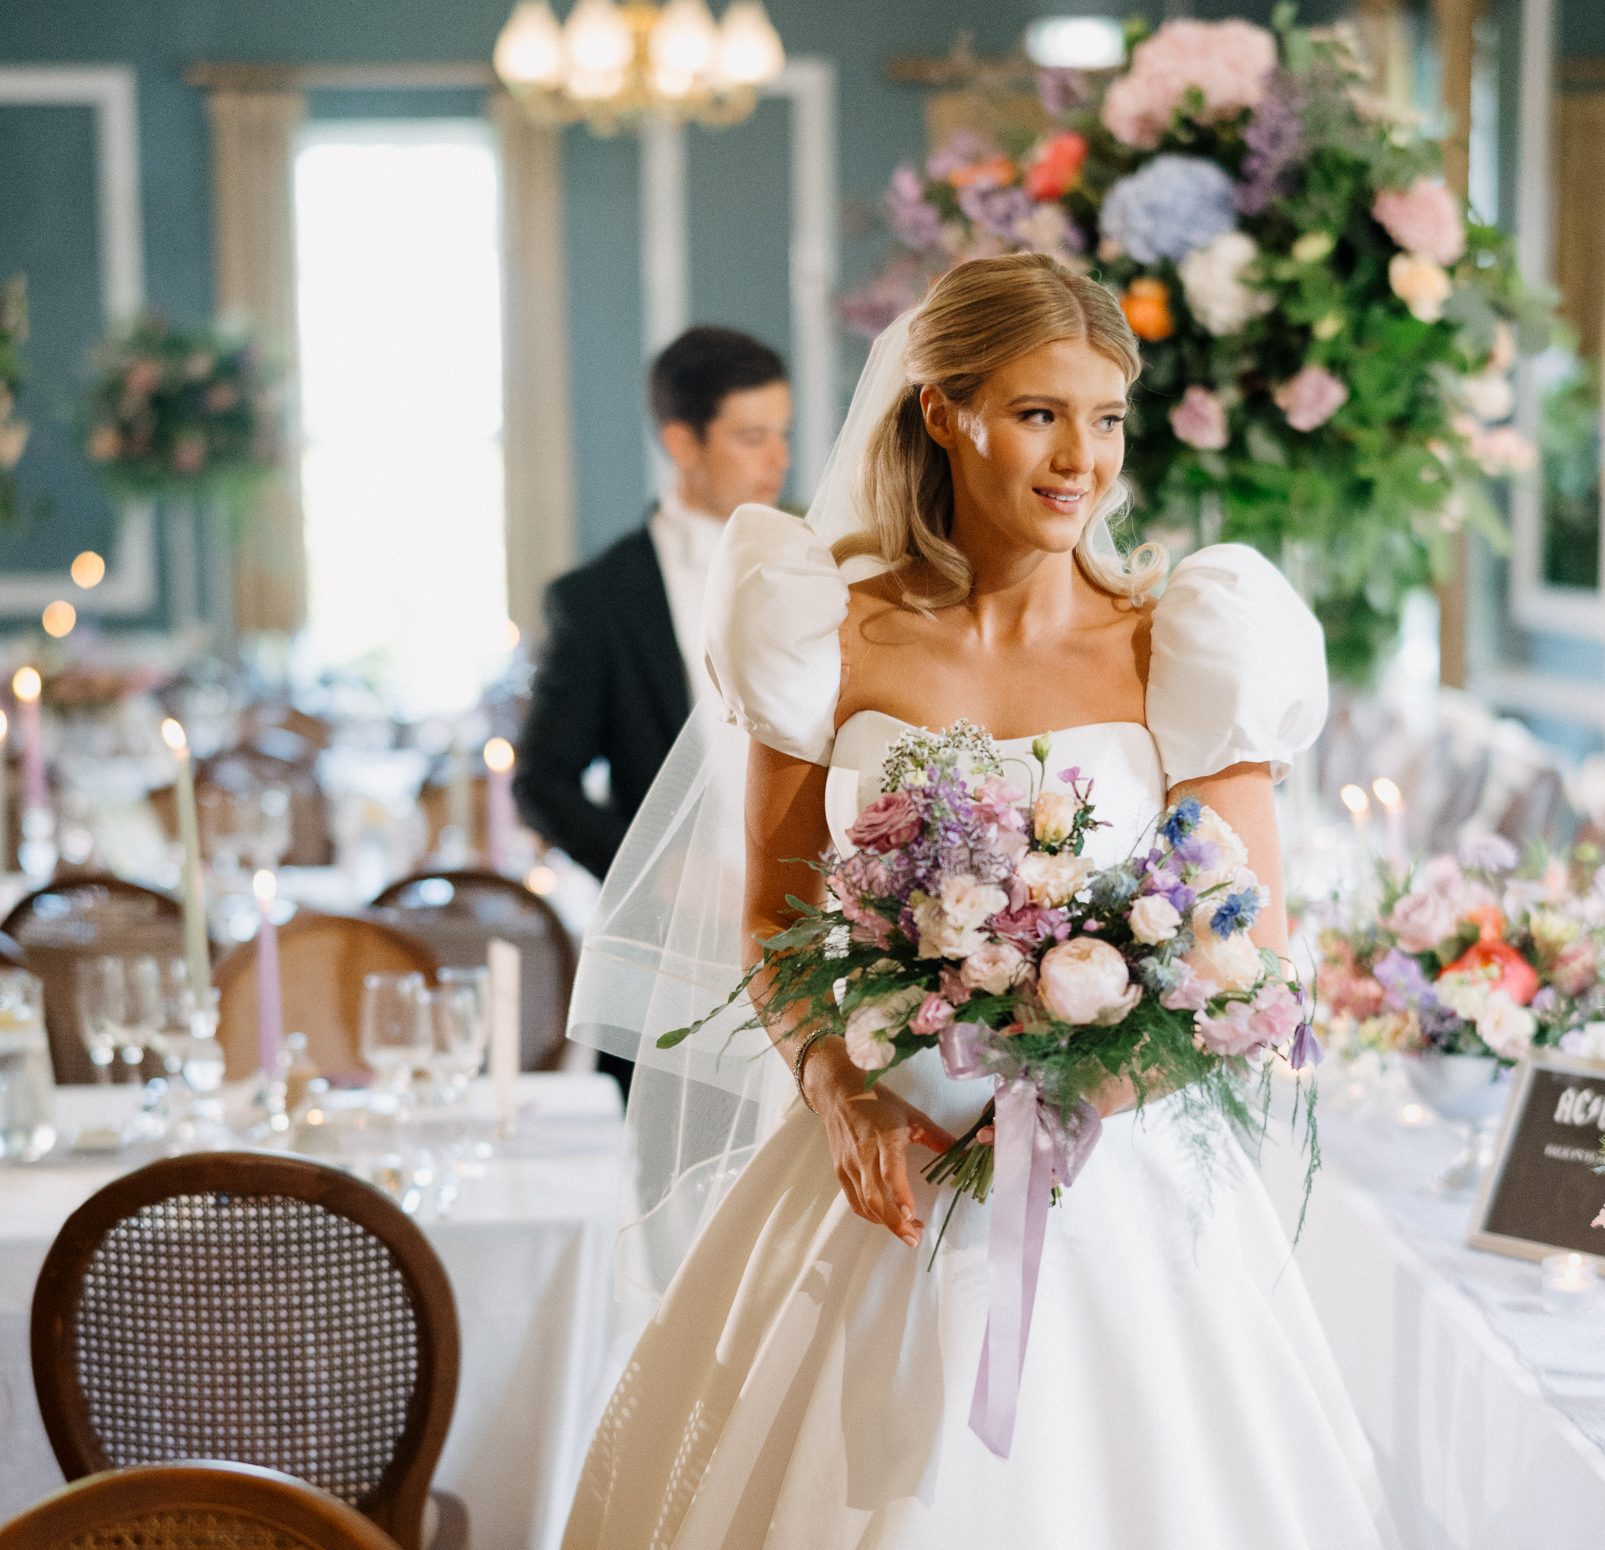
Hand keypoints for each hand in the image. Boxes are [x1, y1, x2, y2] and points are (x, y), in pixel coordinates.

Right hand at [803, 1039, 957, 1246]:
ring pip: (864, 1204)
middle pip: (875, 1197)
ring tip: (908, 1232)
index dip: (900, 1195)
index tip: (912, 1215)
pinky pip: (854, 1201)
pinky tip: (886, 1219)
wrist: (839, 1094)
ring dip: (885, 1223)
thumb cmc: (878, 1103)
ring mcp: (850, 1165)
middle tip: (915, 1237)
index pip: (890, 1172)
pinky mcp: (841, 1171)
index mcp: (884, 1139)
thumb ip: (937, 1136)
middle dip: (895, 1223)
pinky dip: (870, 1215)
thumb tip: (962, 1150)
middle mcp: (864, 1155)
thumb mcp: (912, 1115)